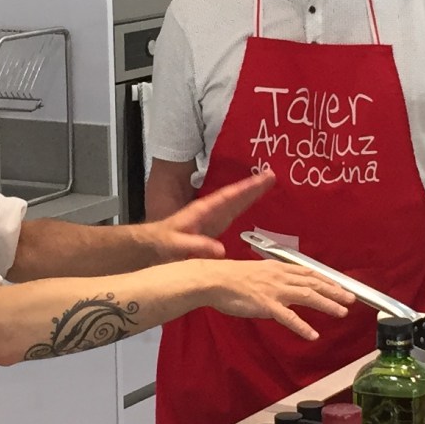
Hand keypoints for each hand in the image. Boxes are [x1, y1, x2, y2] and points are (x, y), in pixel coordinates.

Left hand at [142, 170, 275, 261]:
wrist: (151, 248)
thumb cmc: (161, 244)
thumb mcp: (176, 246)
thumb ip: (196, 246)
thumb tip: (221, 250)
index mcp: (202, 211)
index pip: (228, 196)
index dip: (246, 188)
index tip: (263, 178)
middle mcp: (210, 211)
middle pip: (236, 195)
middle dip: (254, 185)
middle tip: (273, 174)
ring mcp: (213, 219)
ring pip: (236, 202)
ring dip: (252, 194)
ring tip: (270, 182)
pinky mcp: (214, 229)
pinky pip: (233, 215)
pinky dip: (245, 207)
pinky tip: (256, 206)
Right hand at [200, 259, 351, 340]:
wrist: (213, 279)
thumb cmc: (230, 277)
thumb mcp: (256, 271)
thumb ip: (271, 278)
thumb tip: (281, 285)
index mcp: (278, 268)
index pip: (308, 273)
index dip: (326, 280)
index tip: (340, 286)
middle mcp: (280, 277)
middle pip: (313, 283)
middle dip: (334, 291)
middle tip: (351, 299)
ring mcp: (274, 290)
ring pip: (307, 296)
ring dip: (327, 305)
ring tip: (341, 313)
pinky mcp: (266, 305)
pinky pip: (288, 317)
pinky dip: (302, 326)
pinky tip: (313, 334)